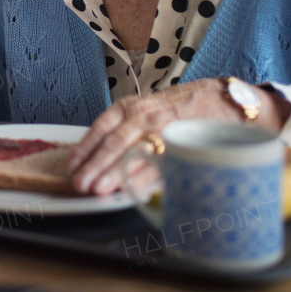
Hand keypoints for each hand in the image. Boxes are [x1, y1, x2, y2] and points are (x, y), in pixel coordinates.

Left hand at [67, 78, 247, 195]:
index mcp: (129, 107)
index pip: (100, 128)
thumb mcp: (142, 111)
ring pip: (134, 153)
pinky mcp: (181, 143)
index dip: (85, 148)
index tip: (72, 166)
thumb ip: (121, 131)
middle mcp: (143, 116)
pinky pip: (158, 164)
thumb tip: (96, 161)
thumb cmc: (175, 110)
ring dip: (116, 173)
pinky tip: (131, 190)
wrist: (219, 101)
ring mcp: (162, 129)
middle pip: (114, 142)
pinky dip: (144, 178)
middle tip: (80, 183)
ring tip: (100, 189)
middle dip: (95, 165)